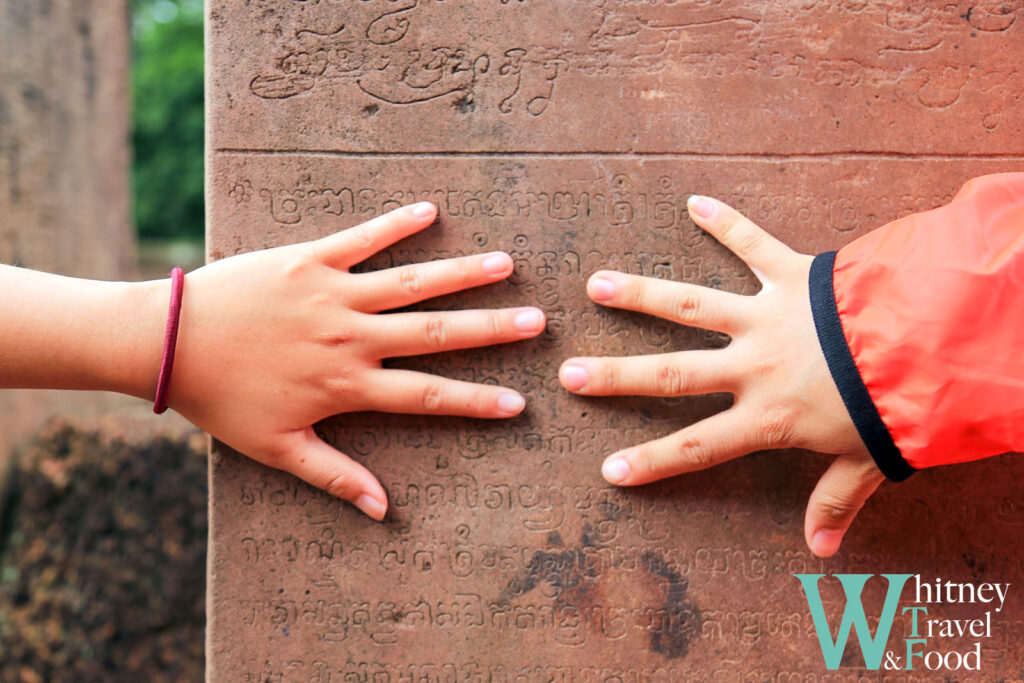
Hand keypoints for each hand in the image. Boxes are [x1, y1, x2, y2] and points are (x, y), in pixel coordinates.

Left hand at [166, 203, 545, 519]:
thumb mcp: (276, 448)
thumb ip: (335, 477)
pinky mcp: (309, 259)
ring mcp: (333, 294)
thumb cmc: (221, 399)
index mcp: (347, 385)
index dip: (476, 402)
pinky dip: (396, 224)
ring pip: (411, 283)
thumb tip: (384, 512)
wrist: (167, 342)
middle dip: (491, 328)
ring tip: (505, 264)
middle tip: (537, 321)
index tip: (519, 403)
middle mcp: (351, 338)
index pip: (427, 396)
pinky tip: (430, 211)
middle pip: (436, 333)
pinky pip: (362, 239)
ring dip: (461, 273)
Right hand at [559, 196, 882, 557]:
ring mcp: (766, 317)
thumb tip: (820, 554)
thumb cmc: (900, 407)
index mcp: (768, 416)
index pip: (697, 446)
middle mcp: (753, 365)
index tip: (609, 470)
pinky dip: (727, 222)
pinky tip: (695, 202)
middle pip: (672, 374)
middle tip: (570, 373)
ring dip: (641, 295)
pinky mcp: (791, 276)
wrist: (930, 343)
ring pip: (691, 305)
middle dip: (617, 376)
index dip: (651, 461)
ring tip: (596, 285)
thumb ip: (837, 503)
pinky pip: (754, 245)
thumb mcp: (868, 462)